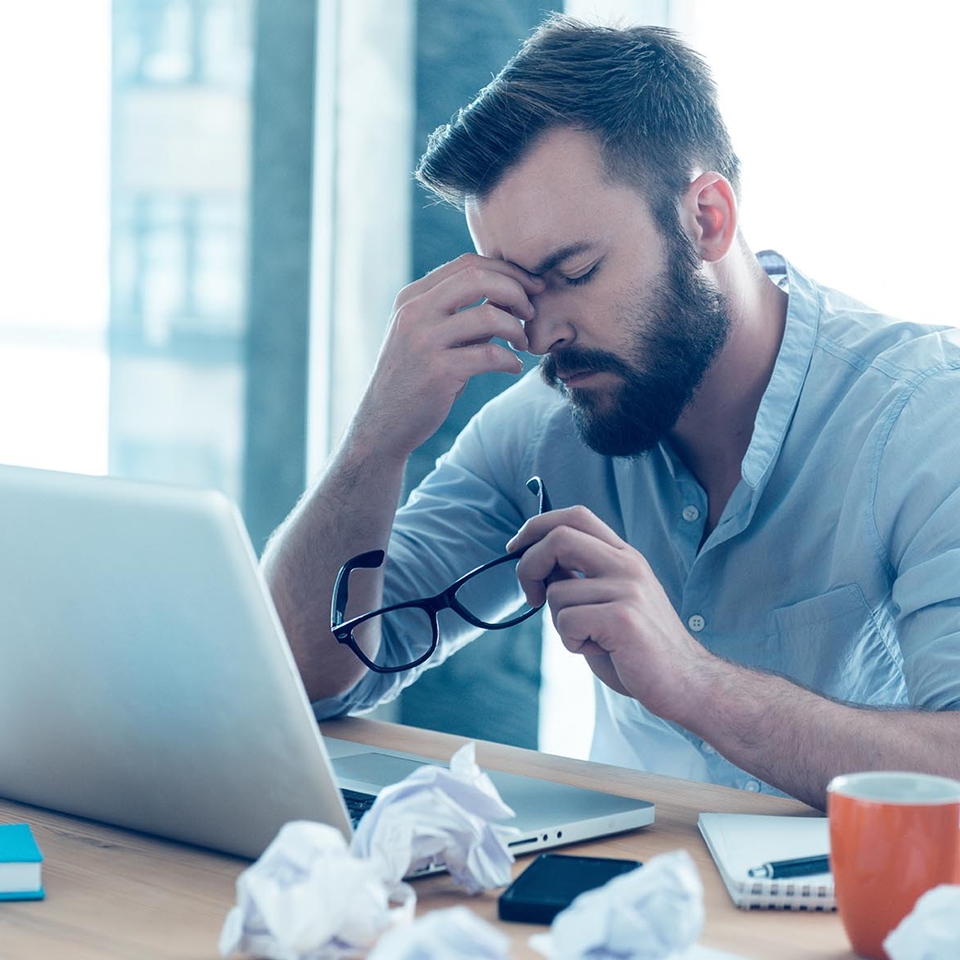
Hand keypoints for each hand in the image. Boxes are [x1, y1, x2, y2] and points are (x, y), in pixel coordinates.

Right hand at [351, 254, 543, 461]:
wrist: (383, 423)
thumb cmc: (416, 378)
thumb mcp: (430, 336)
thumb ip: (462, 315)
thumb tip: (511, 297)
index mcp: (413, 297)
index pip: (468, 264)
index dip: (507, 271)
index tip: (531, 287)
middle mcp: (415, 312)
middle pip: (478, 278)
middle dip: (516, 291)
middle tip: (531, 312)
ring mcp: (424, 341)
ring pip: (488, 315)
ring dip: (516, 328)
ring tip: (522, 344)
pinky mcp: (437, 372)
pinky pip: (489, 355)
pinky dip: (510, 360)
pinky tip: (513, 368)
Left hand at [507, 506, 708, 718]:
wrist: (684, 682)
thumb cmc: (637, 647)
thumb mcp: (608, 601)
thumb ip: (579, 578)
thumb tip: (534, 560)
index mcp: (624, 556)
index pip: (575, 516)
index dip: (537, 526)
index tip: (516, 548)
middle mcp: (627, 564)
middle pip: (559, 537)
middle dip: (528, 566)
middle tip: (531, 597)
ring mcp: (628, 589)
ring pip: (557, 592)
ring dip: (560, 624)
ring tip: (590, 639)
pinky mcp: (623, 618)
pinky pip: (567, 621)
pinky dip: (572, 642)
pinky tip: (600, 650)